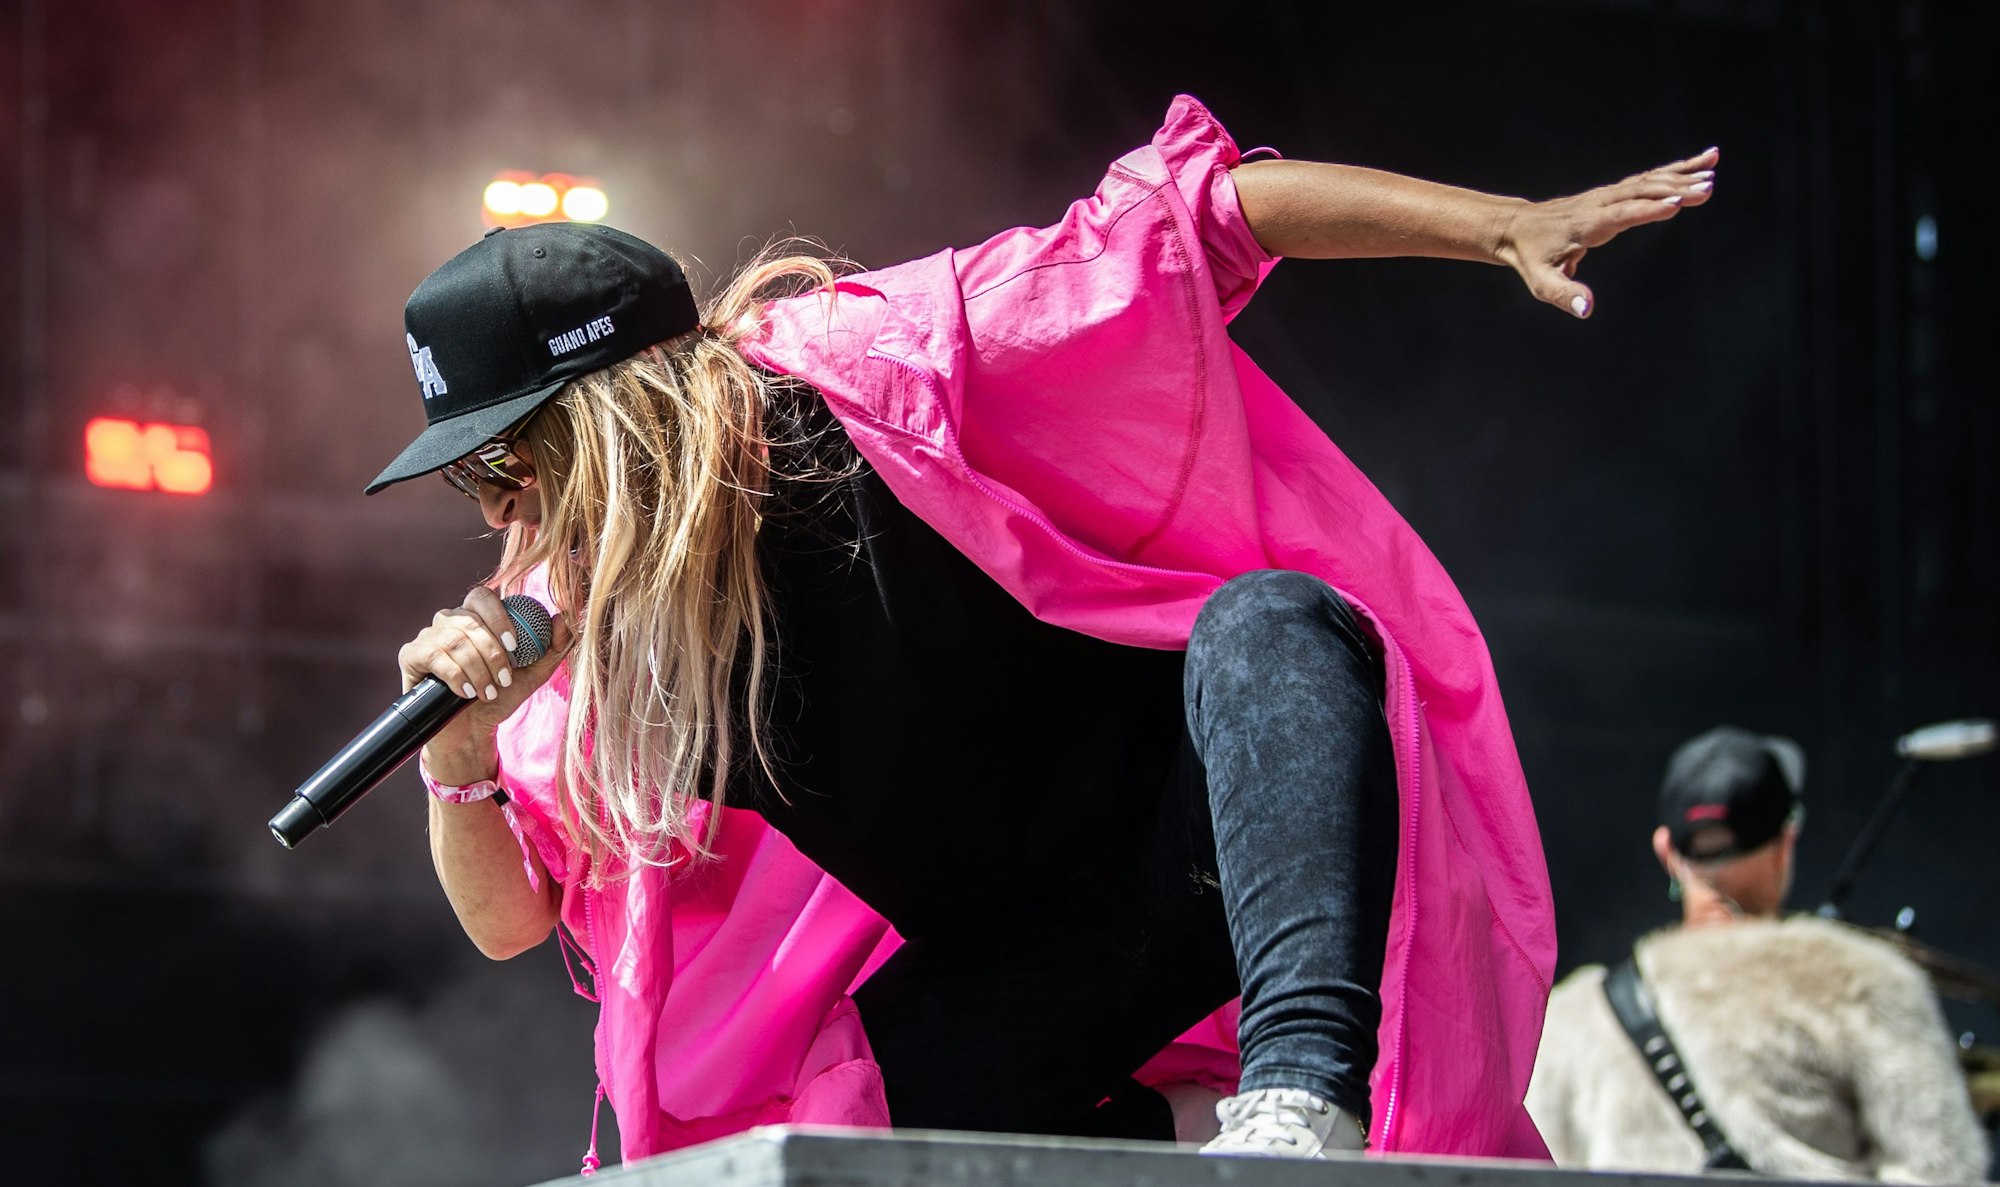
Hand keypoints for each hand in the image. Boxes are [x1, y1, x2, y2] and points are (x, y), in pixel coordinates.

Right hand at [397, 586, 572, 781]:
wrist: (471, 730)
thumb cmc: (499, 697)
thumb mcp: (533, 675)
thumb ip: (552, 648)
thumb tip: (563, 619)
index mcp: (476, 617)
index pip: (483, 596)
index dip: (499, 617)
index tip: (516, 645)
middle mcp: (449, 620)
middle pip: (468, 620)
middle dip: (491, 652)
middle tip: (504, 679)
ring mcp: (428, 636)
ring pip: (452, 639)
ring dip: (476, 669)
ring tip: (488, 692)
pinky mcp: (411, 655)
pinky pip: (432, 655)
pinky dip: (455, 675)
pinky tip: (467, 692)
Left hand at [1498, 147, 1717, 318]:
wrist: (1516, 228)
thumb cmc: (1531, 258)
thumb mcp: (1542, 282)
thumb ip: (1564, 295)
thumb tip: (1587, 309)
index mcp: (1586, 225)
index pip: (1620, 215)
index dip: (1647, 210)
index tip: (1676, 204)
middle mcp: (1599, 204)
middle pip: (1641, 193)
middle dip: (1675, 190)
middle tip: (1708, 188)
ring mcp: (1607, 194)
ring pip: (1648, 181)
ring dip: (1682, 175)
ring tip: (1713, 169)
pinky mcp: (1614, 192)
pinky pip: (1648, 178)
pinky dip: (1677, 169)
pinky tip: (1704, 160)